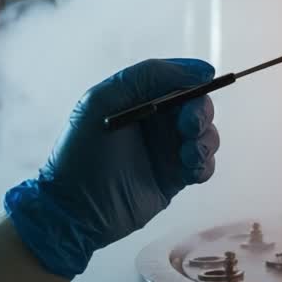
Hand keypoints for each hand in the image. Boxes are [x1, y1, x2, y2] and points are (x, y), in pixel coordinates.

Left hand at [4, 59, 220, 278]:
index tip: (205, 81)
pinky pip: (205, 164)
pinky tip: (189, 170)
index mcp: (139, 99)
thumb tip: (200, 71)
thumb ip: (147, 75)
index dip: (194, 79)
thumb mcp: (102, 100)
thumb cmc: (80, 151)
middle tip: (188, 126)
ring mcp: (168, 150)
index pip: (177, 80)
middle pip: (198, 106)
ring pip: (207, 134)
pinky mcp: (176, 178)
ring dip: (205, 140)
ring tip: (187, 155)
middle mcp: (156, 122)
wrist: (74, 210)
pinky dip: (204, 164)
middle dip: (201, 112)